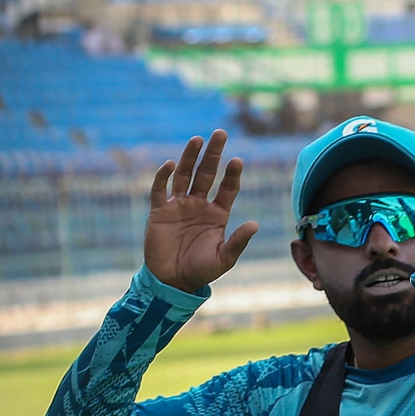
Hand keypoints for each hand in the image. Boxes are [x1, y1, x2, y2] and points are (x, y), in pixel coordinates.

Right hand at [145, 130, 258, 292]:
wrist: (171, 282)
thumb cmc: (201, 271)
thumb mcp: (223, 258)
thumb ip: (238, 241)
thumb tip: (255, 224)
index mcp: (217, 214)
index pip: (227, 188)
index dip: (232, 174)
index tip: (237, 160)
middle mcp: (199, 205)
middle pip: (207, 173)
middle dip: (213, 154)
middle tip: (220, 133)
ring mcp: (179, 206)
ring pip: (185, 176)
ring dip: (190, 157)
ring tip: (197, 139)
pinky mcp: (159, 212)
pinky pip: (160, 190)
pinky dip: (163, 177)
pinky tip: (171, 164)